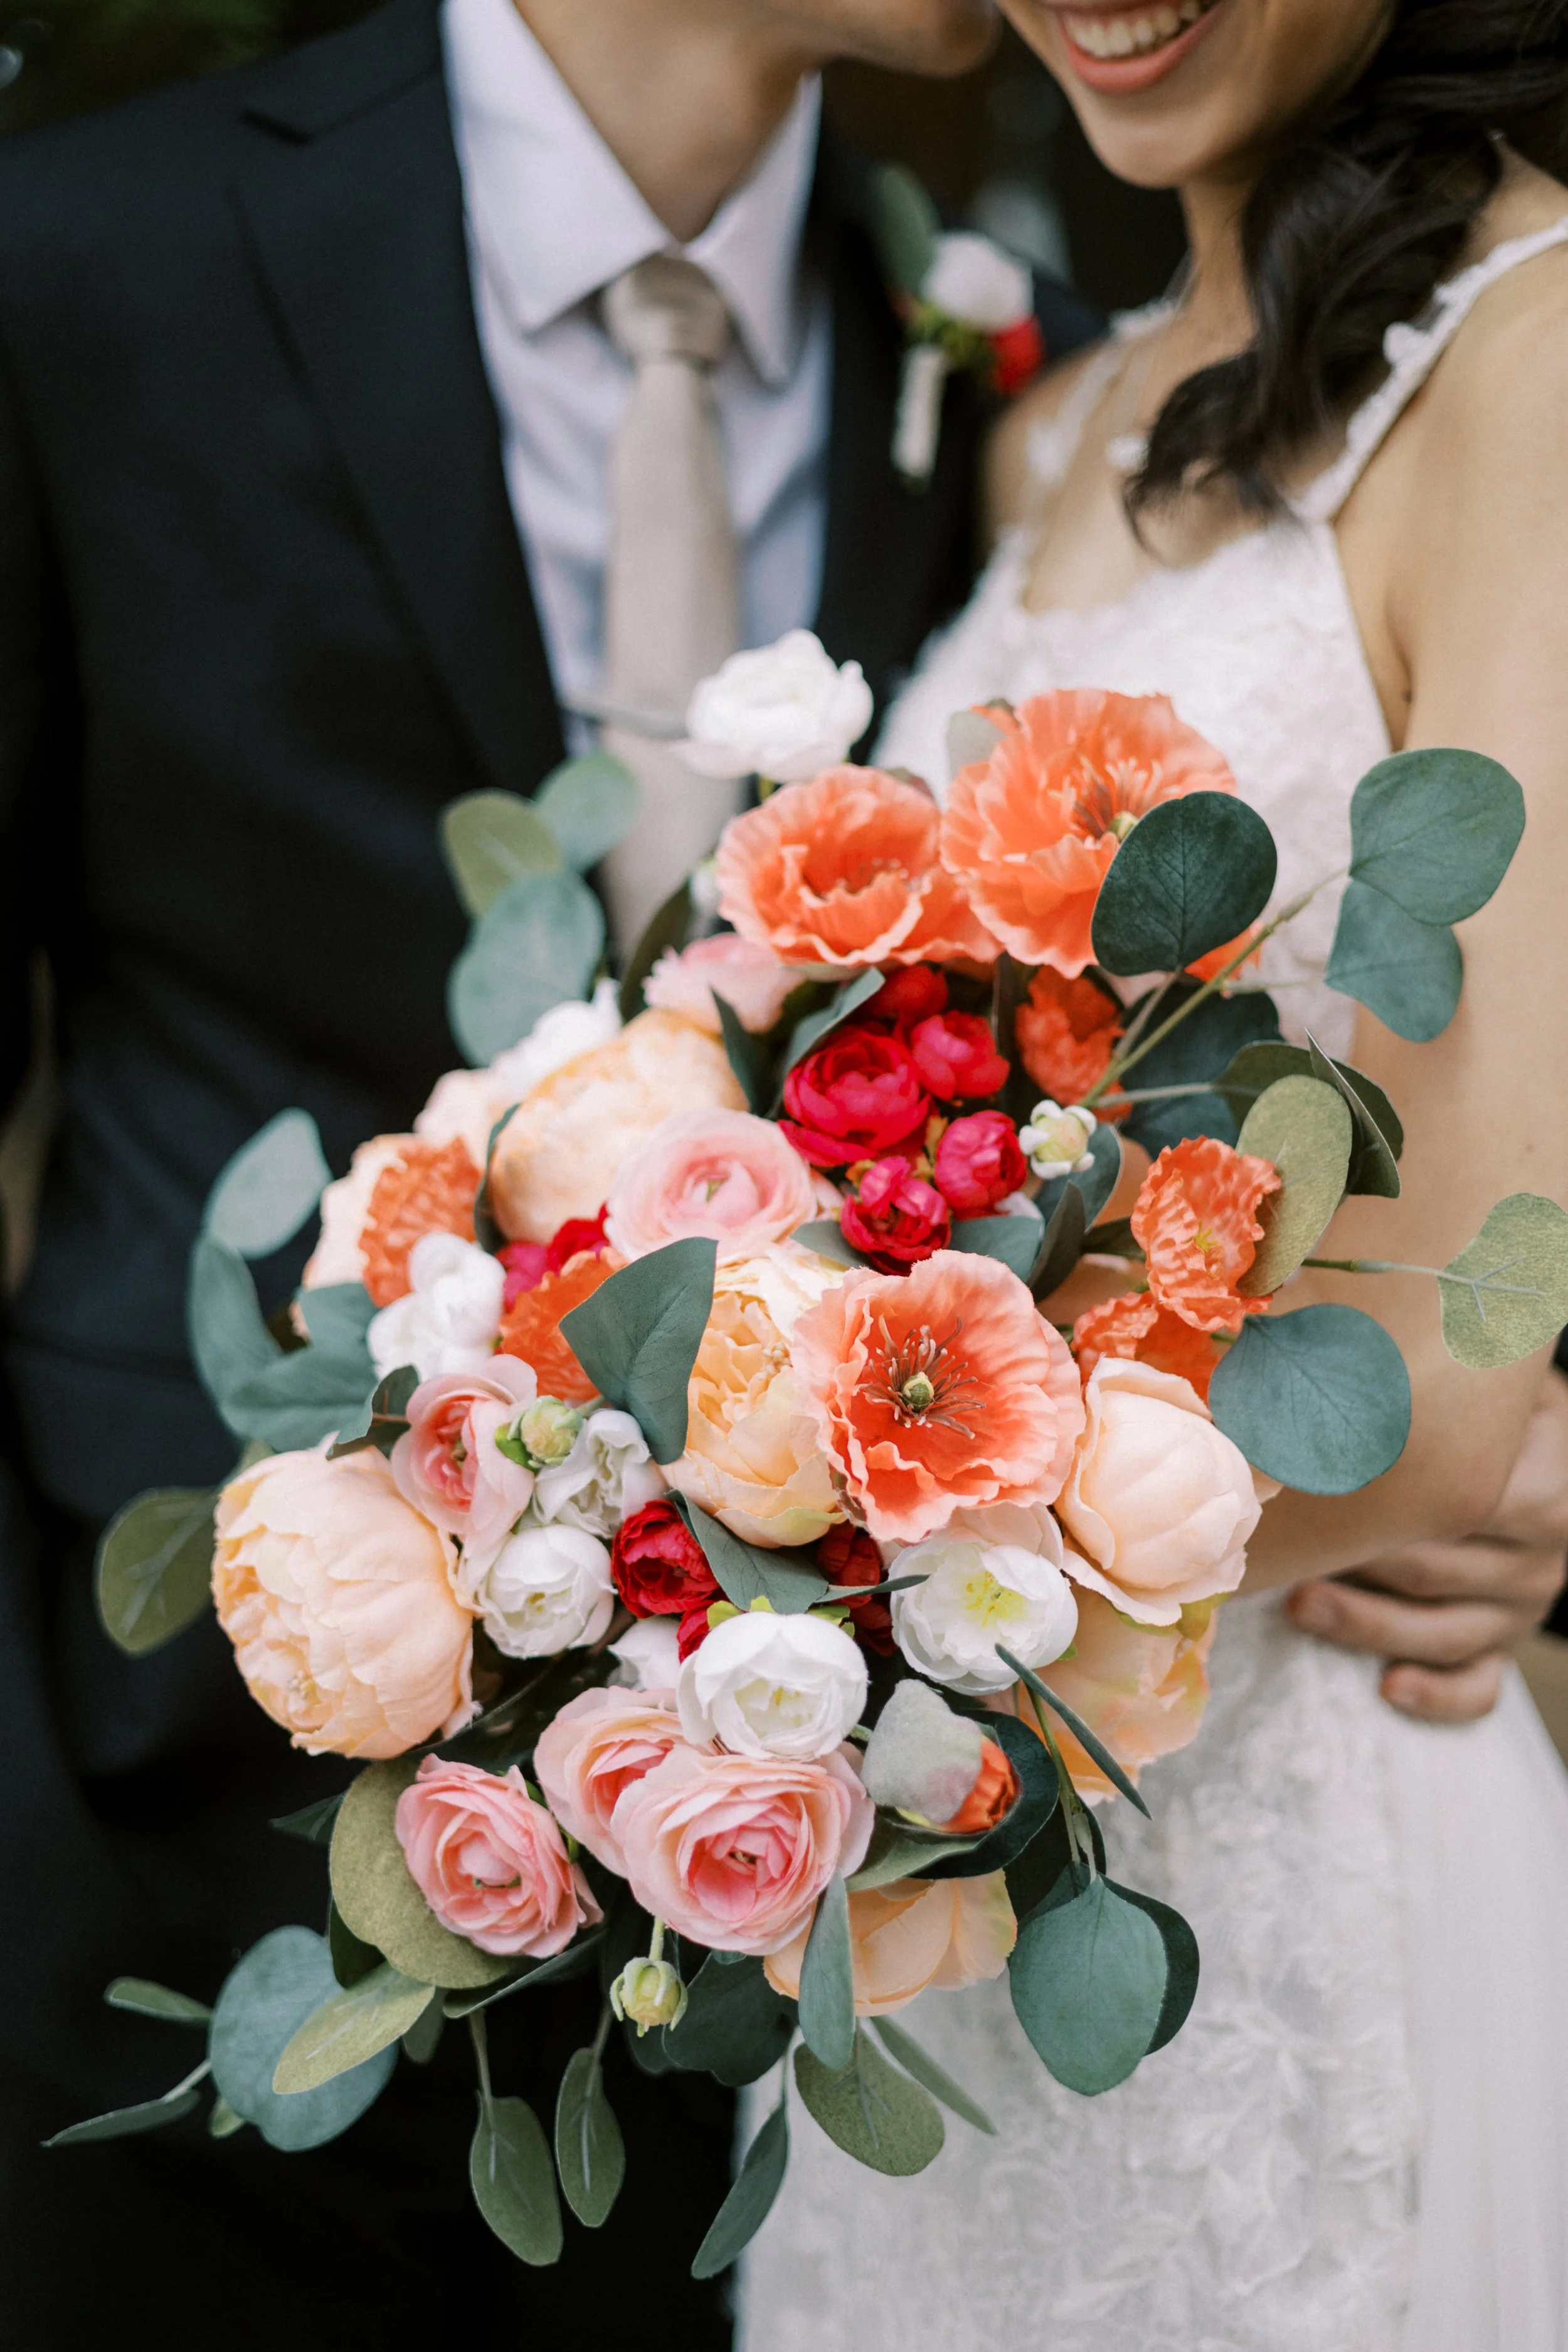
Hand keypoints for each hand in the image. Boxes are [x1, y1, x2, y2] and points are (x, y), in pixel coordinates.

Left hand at [1285, 1366, 1567, 1722]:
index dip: (1383, 1501)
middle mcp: (1541, 1554)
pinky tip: (1389, 1688)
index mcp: (1543, 1487)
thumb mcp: (1492, 1383)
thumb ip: (1437, 1377)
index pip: (1465, 1504)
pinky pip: (1478, 1685)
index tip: (1312, 1487)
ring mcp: (1522, 1605)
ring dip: (1367, 1625)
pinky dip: (1438, 1695)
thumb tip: (1333, 1353)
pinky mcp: (1505, 1644)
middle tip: (1286, 1549)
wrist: (1551, 1451)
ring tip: (1301, 1605)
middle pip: (1435, 1570)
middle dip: (1356, 1561)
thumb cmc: (1495, 1409)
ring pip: (1444, 1632)